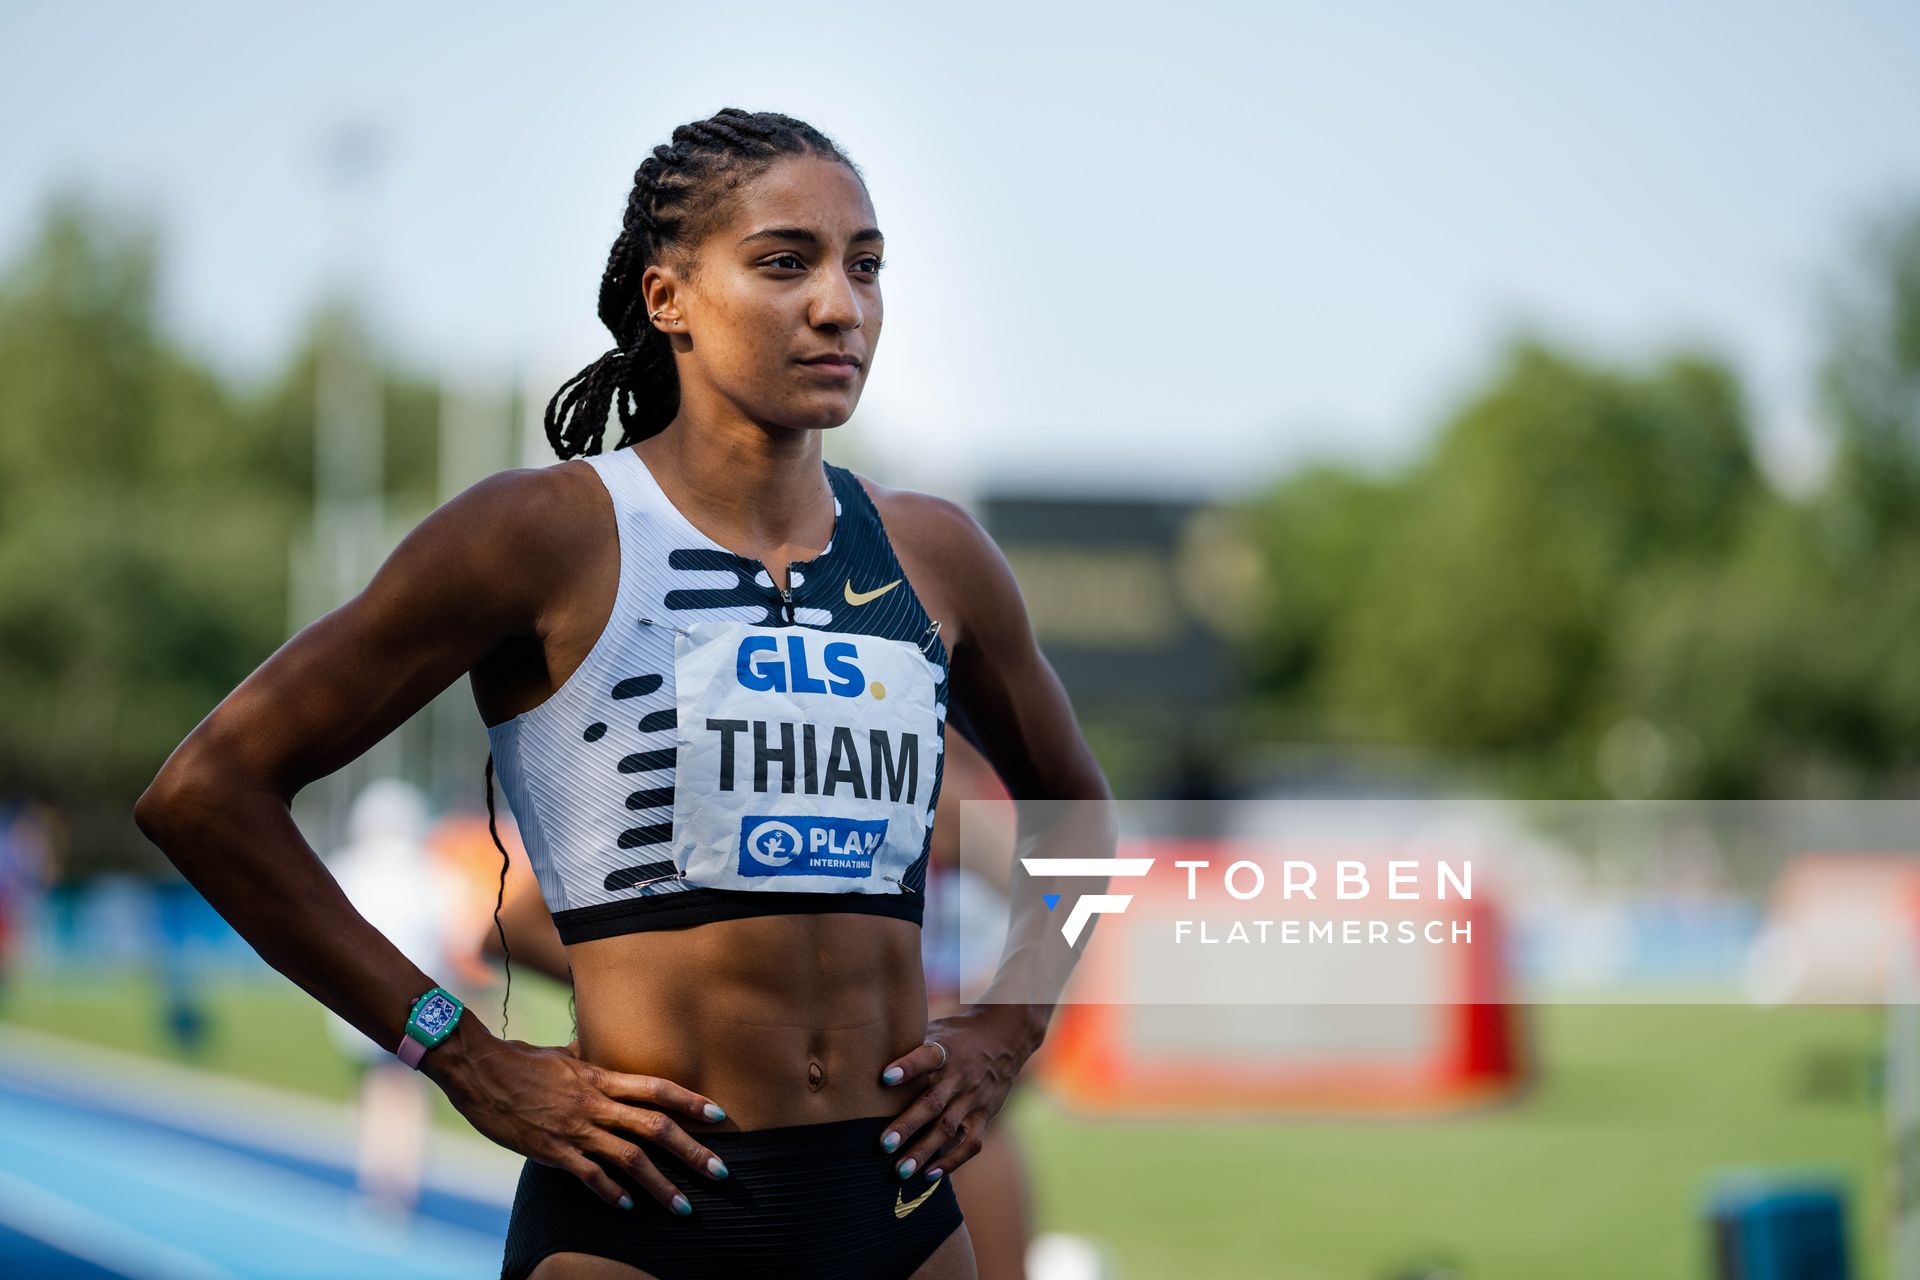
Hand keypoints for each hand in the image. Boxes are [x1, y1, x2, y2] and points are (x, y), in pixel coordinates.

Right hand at [433, 1028, 731, 1214]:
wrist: (477, 1069)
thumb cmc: (517, 1059)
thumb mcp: (560, 1055)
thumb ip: (584, 1057)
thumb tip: (590, 1049)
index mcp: (601, 1077)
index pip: (657, 1088)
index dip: (691, 1101)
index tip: (719, 1117)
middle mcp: (595, 1104)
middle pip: (655, 1128)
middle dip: (692, 1153)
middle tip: (721, 1173)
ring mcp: (575, 1129)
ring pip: (630, 1159)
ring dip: (661, 1186)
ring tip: (684, 1207)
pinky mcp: (552, 1152)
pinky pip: (589, 1177)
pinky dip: (611, 1194)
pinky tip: (628, 1208)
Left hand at [874, 1004, 1039, 1182]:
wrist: (1004, 1038)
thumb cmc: (956, 1037)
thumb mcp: (936, 1031)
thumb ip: (910, 1046)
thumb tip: (868, 1055)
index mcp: (945, 1051)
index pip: (927, 1056)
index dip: (908, 1066)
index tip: (885, 1077)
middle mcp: (959, 1076)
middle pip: (933, 1102)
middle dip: (908, 1125)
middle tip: (884, 1145)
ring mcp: (973, 1098)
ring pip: (947, 1127)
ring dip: (924, 1150)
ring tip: (901, 1171)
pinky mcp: (984, 1116)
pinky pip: (971, 1143)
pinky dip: (952, 1161)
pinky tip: (929, 1175)